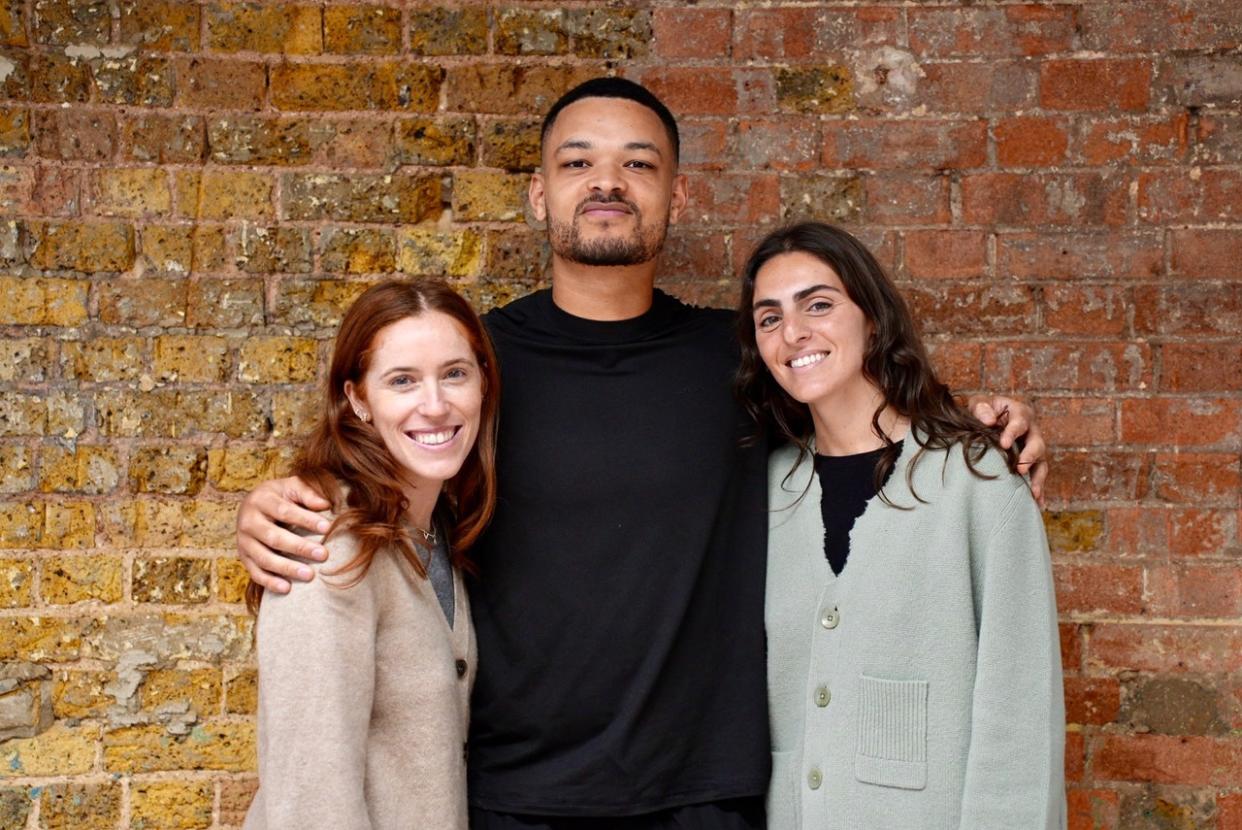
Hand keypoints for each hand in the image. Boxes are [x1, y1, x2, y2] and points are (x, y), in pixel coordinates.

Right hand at [236, 476, 332, 593]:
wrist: (253, 504)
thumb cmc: (280, 496)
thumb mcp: (291, 486)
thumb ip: (307, 493)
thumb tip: (325, 505)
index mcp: (261, 500)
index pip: (284, 511)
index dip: (306, 519)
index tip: (327, 527)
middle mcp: (248, 521)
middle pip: (274, 537)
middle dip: (299, 547)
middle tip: (323, 554)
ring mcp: (244, 541)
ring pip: (264, 558)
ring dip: (287, 568)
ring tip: (309, 575)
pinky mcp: (244, 557)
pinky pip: (255, 572)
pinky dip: (270, 582)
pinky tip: (287, 588)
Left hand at [968, 395, 1048, 507]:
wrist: (984, 420)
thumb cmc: (982, 411)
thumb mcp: (979, 404)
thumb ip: (981, 408)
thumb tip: (988, 420)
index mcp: (1020, 413)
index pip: (1020, 421)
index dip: (1013, 432)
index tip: (1003, 443)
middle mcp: (1031, 430)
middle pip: (1037, 443)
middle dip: (1030, 456)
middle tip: (1020, 468)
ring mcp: (1032, 447)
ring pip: (1041, 462)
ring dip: (1038, 477)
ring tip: (1033, 493)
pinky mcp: (1030, 462)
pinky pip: (1037, 476)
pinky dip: (1038, 489)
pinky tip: (1037, 504)